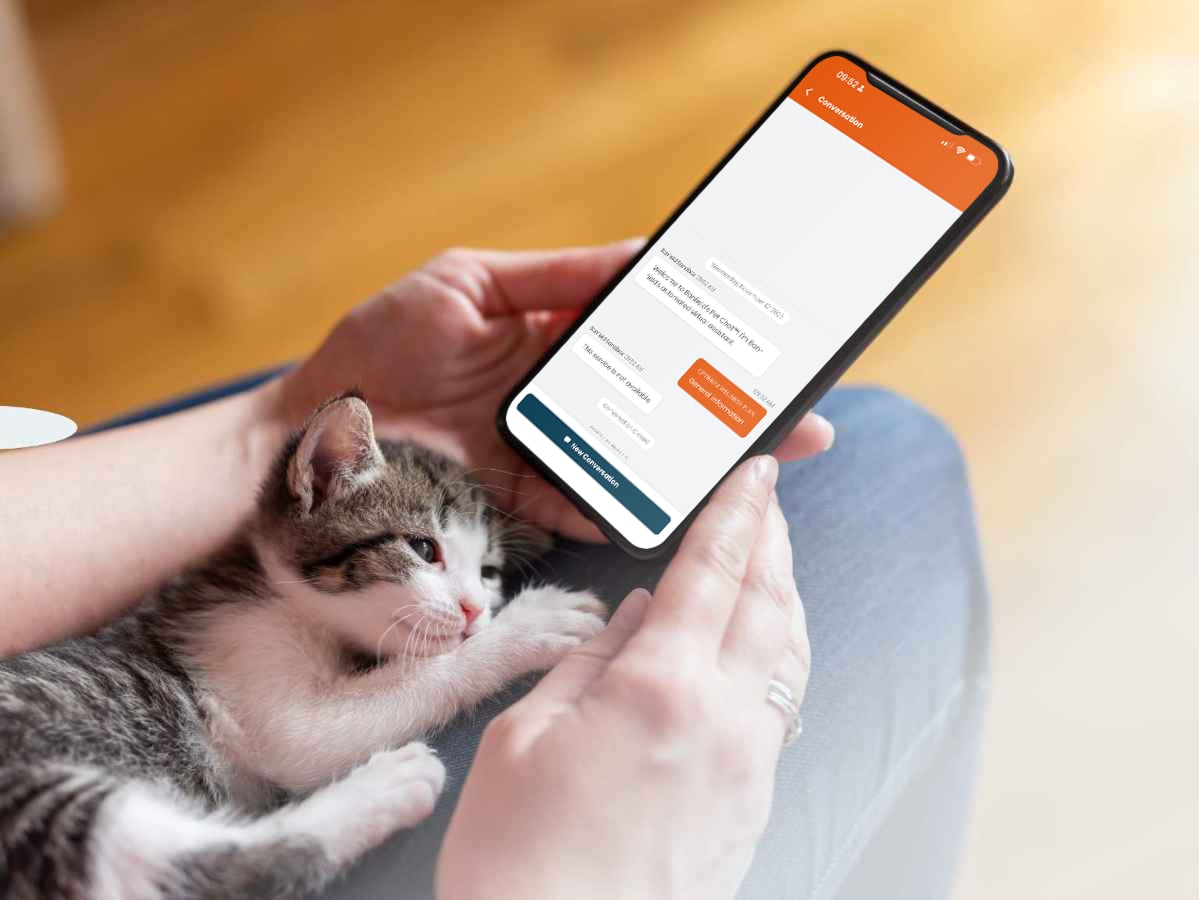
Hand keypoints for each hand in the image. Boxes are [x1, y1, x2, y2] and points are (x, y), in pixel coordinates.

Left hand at [279, 242, 834, 539]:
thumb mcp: (467, 283)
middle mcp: (558, 397)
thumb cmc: (379, 347)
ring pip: (634, 457)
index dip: (704, 340)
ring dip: (694, 462)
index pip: (645, 336)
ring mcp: (544, 452)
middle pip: (656, 402)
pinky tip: (678, 505)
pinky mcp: (518, 501)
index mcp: (551, 336)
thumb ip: (555, 275)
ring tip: (757, 459)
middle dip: (728, 410)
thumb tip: (644, 255)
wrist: (310, 434)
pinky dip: (626, 508)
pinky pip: (584, 506)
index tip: (764, 342)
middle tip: (799, 414)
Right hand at [436, 455, 808, 899]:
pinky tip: (765, 647)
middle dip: (772, 540)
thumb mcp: (524, 737)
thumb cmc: (520, 859)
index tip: (758, 472)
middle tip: (769, 500)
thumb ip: (589, 661)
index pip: (715, 572)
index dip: (738, 512)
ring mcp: (748, 765)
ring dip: (787, 594)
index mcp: (661, 687)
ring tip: (775, 560)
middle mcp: (723, 719)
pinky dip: (782, 654)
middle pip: (769, 603)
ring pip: (789, 654)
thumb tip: (638, 613)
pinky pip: (783, 706)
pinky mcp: (752, 804)